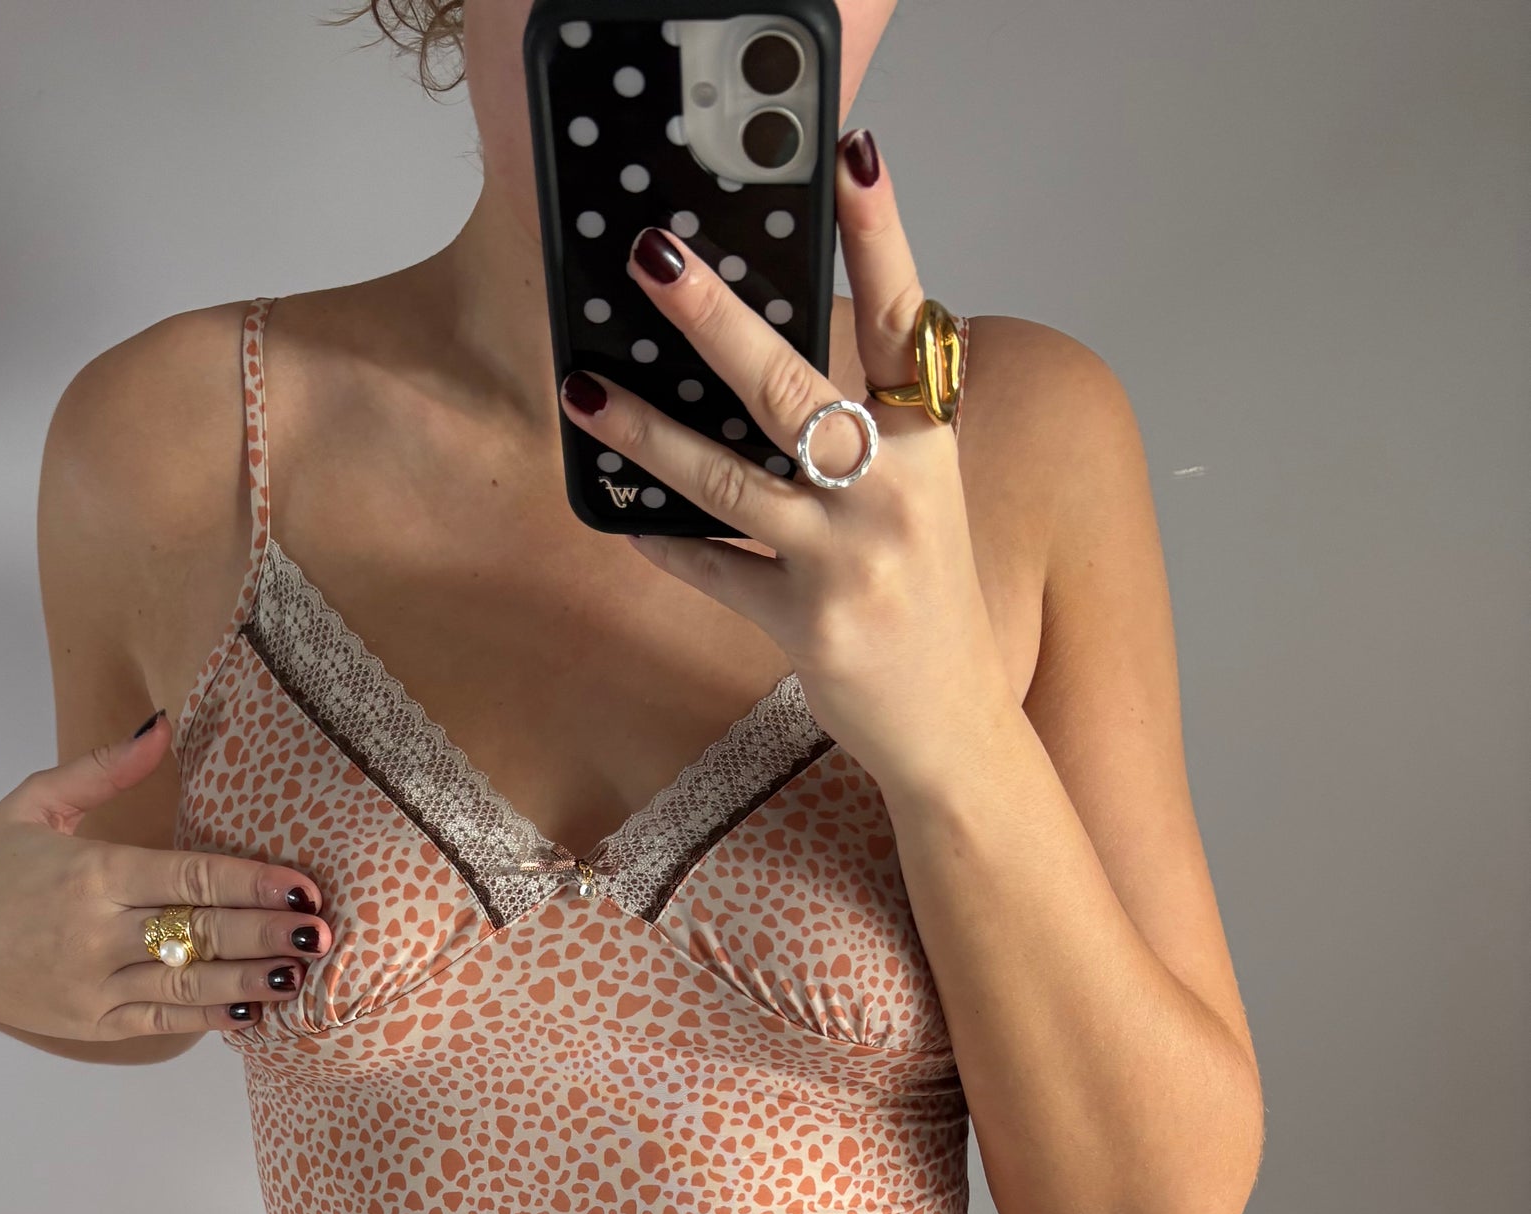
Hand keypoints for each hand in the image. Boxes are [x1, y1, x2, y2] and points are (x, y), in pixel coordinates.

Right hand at [0, 714, 329, 1040]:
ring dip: (254, 980)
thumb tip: (163, 723)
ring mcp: (95, 985)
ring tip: (304, 972)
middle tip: (324, 930)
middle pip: (202, 933)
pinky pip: (164, 1020)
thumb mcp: (34, 802)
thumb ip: (104, 768)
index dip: (252, 882)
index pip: (189, 878)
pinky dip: (211, 1017)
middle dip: (269, 933)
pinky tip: (253, 1010)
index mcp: (90, 872)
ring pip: (192, 985)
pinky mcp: (92, 1022)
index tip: (302, 884)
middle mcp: (96, 934)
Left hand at [557, 129, 1015, 805]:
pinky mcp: (808, 625)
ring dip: (647, 432)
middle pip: (793, 388)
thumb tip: (760, 361)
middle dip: (716, 319)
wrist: (955, 729)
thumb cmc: (926, 600)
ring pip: (728, 480)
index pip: (906, 317)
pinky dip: (664, 541)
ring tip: (584, 392)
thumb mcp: (917, 498)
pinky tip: (620, 513)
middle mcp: (894, 492)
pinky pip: (714, 569)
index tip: (852, 158)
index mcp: (929, 444)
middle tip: (654, 259)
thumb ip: (863, 431)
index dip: (881, 234)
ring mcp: (849, 561)